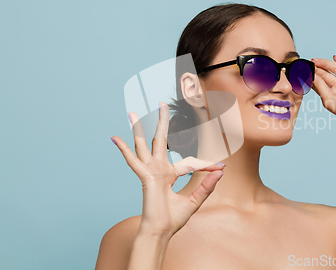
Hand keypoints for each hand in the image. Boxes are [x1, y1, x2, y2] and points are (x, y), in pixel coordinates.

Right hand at [110, 102, 224, 235]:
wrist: (162, 232)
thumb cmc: (174, 219)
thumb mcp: (196, 200)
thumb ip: (207, 185)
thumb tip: (221, 171)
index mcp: (169, 174)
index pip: (188, 161)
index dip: (206, 164)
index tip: (221, 166)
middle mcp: (158, 169)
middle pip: (159, 140)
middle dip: (162, 121)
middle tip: (162, 103)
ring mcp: (150, 171)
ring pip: (143, 144)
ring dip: (138, 128)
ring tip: (133, 112)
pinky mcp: (144, 177)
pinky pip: (133, 160)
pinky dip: (123, 149)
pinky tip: (115, 137)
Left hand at [312, 55, 335, 126]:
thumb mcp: (329, 100)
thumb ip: (320, 87)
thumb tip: (312, 75)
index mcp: (333, 96)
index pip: (320, 84)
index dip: (312, 78)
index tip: (303, 72)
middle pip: (326, 75)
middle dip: (317, 69)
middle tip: (308, 64)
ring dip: (325, 63)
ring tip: (315, 60)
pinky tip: (334, 58)